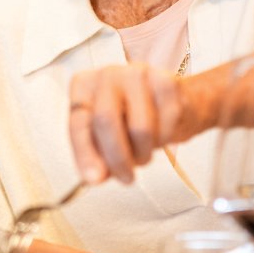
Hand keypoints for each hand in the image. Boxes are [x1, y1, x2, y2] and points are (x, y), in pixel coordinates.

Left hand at [67, 62, 221, 183]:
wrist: (175, 102)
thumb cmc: (132, 118)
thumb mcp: (104, 137)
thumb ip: (95, 155)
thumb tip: (94, 176)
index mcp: (83, 85)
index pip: (78, 122)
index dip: (85, 154)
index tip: (94, 178)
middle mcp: (107, 74)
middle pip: (106, 120)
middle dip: (117, 158)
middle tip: (125, 177)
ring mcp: (138, 74)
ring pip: (140, 129)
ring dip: (143, 153)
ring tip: (143, 152)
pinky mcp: (167, 82)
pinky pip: (166, 127)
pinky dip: (165, 140)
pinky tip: (162, 133)